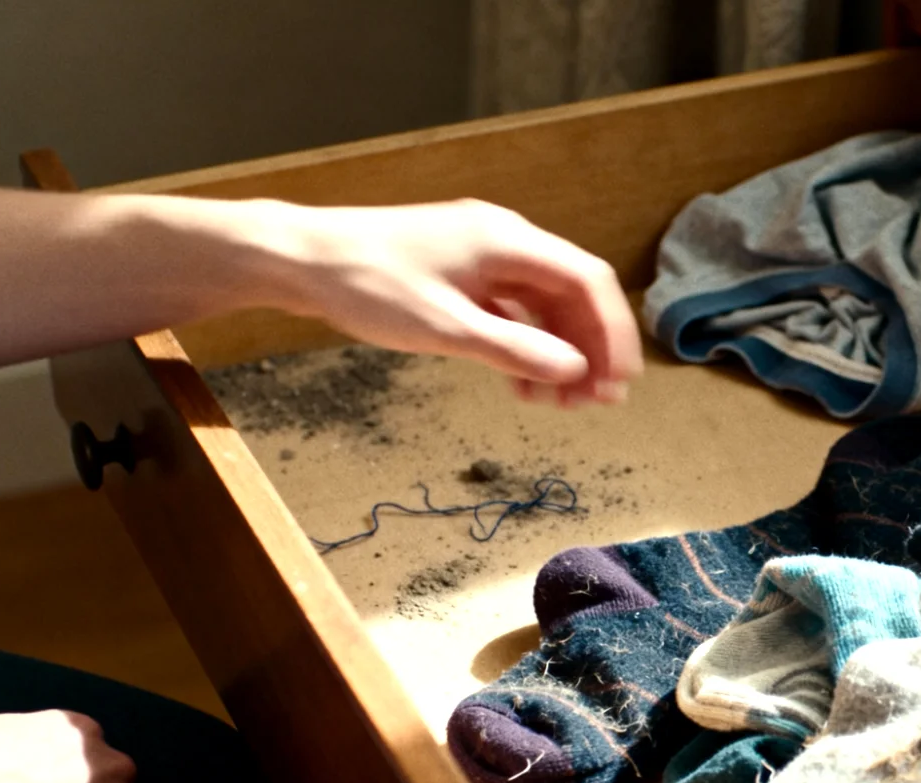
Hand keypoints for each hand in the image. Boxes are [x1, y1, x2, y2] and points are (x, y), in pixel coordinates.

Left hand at [265, 198, 642, 405]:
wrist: (300, 260)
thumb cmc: (368, 285)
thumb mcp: (446, 328)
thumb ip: (515, 351)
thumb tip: (574, 371)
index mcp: (508, 241)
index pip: (587, 282)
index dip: (612, 332)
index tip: (620, 380)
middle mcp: (503, 241)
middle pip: (570, 295)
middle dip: (588, 349)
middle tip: (594, 403)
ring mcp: (480, 256)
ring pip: (542, 306)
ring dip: (556, 353)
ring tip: (557, 404)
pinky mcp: (460, 274)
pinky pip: (511, 310)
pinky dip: (523, 346)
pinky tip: (521, 386)